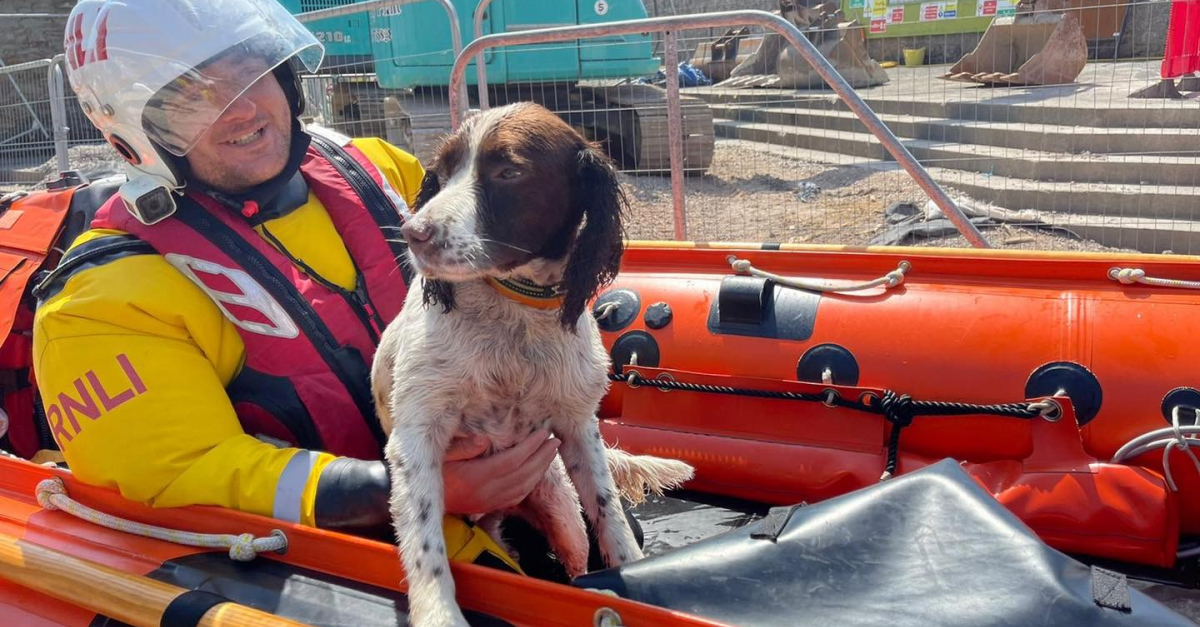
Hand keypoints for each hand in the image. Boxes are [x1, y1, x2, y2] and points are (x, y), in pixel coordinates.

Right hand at [442, 430, 559, 515]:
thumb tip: (484, 440)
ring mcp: (489, 502)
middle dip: (542, 456)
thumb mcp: (441, 454)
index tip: (543, 433)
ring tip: (551, 453)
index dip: (530, 446)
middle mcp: (486, 492)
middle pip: (523, 474)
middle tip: (554, 441)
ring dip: (541, 469)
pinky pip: (517, 497)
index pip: (512, 460)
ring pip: (523, 487)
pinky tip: (537, 472)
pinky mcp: (489, 507)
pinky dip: (531, 484)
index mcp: (475, 476)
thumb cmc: (432, 471)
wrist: (420, 500)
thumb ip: (462, 447)